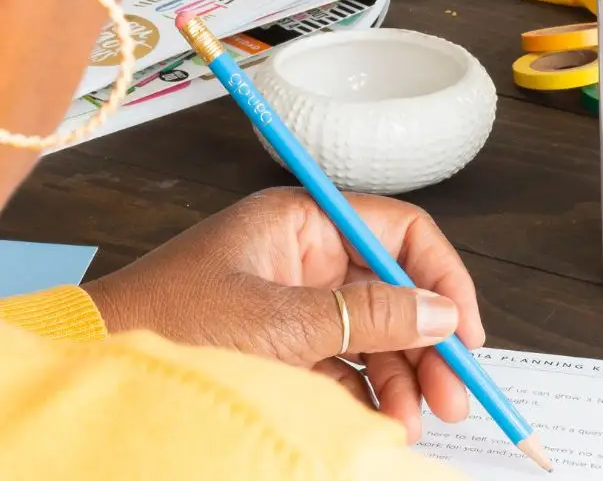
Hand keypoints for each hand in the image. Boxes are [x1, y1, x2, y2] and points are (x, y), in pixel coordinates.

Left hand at [83, 187, 483, 440]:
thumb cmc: (170, 328)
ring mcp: (293, 302)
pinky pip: (342, 363)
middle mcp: (306, 255)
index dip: (441, 276)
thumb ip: (367, 315)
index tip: (466, 330)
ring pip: (371, 332)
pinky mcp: (280, 346)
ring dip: (400, 375)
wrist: (94, 373)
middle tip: (455, 395)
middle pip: (392, 288)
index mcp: (305, 222)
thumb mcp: (280, 323)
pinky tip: (382, 421)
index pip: (398, 232)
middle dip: (426, 340)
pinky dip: (366, 392)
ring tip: (416, 420)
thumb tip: (442, 313)